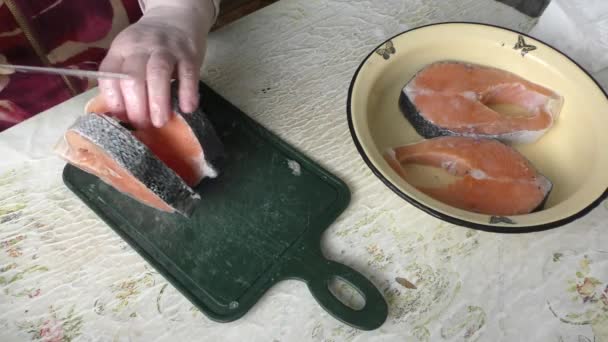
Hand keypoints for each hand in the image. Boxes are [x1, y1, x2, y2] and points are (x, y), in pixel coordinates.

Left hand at [99, 2, 214, 127]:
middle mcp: (140, 47)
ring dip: (158, 102)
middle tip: (144, 125)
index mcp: (121, 49)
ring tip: (160, 122)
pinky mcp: (189, 53)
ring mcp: (165, 49)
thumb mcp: (130, 54)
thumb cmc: (150, 47)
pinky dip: (187, 93)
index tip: (123, 119)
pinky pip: (187, 74)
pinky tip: (187, 108)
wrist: (177, 18)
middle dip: (137, 107)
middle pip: (132, 78)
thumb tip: (123, 117)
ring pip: (157, 74)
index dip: (114, 100)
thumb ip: (124, 79)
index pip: (109, 75)